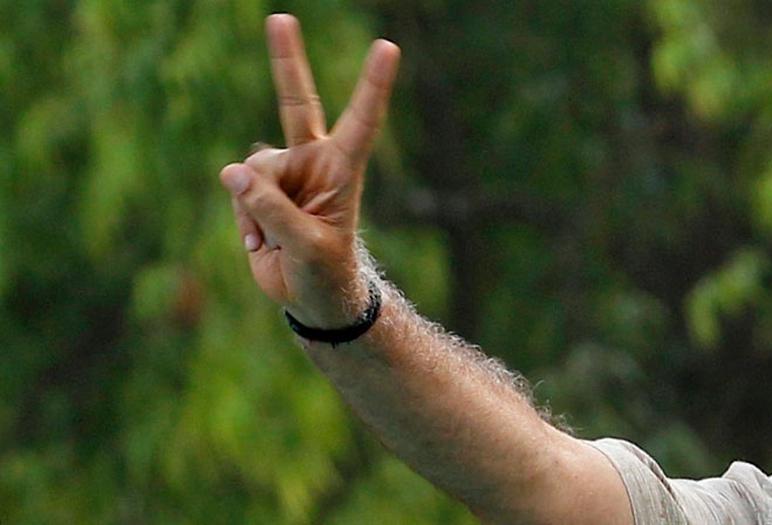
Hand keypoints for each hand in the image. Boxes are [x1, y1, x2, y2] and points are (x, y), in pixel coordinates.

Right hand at [220, 14, 400, 326]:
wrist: (309, 295)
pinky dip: (244, 218)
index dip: (372, 85)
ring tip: (276, 238)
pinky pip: (237, 190)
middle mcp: (314, 160)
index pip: (362, 120)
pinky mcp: (258, 190)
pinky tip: (261, 240)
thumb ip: (274, 210)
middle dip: (286, 61)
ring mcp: (285, 173)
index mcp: (343, 169)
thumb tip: (234, 174)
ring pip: (254, 168)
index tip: (387, 47)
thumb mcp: (308, 247)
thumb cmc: (325, 271)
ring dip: (257, 207)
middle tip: (280, 17)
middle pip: (297, 103)